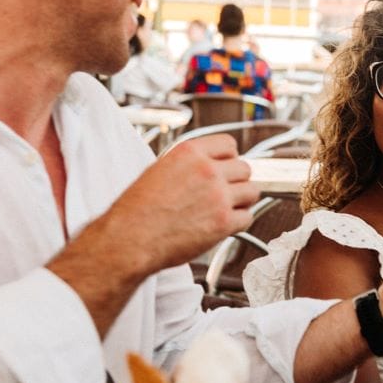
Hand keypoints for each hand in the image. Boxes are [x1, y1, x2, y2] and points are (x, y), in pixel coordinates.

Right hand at [55, 134, 257, 282]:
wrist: (130, 238)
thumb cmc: (137, 210)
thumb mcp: (159, 170)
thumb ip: (188, 165)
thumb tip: (209, 166)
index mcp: (190, 152)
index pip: (228, 144)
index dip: (229, 157)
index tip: (226, 167)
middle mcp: (207, 170)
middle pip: (244, 168)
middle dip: (237, 181)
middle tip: (225, 193)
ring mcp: (218, 195)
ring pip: (252, 191)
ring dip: (242, 201)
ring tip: (225, 209)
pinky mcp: (224, 221)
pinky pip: (248, 217)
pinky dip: (238, 222)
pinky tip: (223, 225)